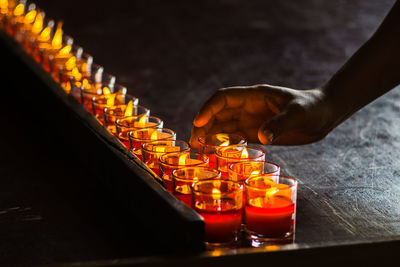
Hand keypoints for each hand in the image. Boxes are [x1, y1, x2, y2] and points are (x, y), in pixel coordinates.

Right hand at [190, 84, 334, 148]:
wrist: (324, 115)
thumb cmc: (313, 108)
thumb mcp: (299, 114)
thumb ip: (280, 123)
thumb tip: (261, 137)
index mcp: (254, 96)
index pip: (224, 98)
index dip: (209, 108)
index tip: (199, 123)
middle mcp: (248, 107)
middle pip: (217, 113)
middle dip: (203, 125)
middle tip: (193, 143)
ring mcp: (251, 120)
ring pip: (222, 126)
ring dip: (209, 136)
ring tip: (198, 150)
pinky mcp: (256, 133)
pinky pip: (233, 138)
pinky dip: (222, 145)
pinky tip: (214, 154)